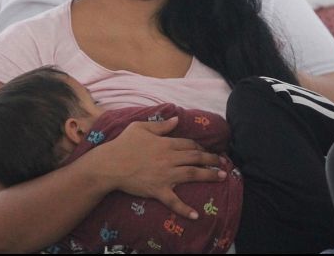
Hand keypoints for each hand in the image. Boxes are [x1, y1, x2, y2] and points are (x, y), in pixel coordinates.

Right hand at [91, 117, 226, 219]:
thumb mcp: (140, 127)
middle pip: (195, 158)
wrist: (110, 164)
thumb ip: (160, 124)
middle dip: (212, 160)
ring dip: (209, 176)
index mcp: (165, 143)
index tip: (207, 151)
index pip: (189, 144)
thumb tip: (177, 119)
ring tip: (221, 177)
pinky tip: (196, 215)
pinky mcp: (158, 190)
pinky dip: (185, 209)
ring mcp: (165, 175)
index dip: (200, 147)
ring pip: (192, 174)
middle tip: (223, 163)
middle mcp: (169, 159)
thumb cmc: (123, 144)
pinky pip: (174, 201)